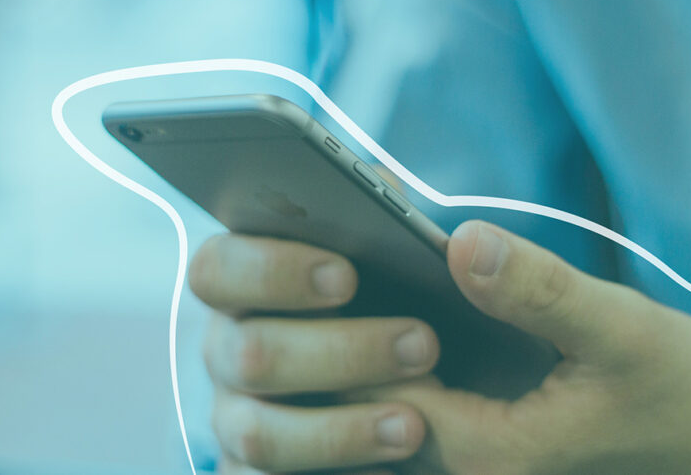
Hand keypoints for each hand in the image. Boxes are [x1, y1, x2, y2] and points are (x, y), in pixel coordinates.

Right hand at [190, 234, 438, 472]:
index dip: (271, 271)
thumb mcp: (408, 258)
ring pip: (259, 436)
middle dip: (338, 353)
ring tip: (414, 426)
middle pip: (246, 354)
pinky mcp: (255, 474)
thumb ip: (427, 239)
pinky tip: (391, 472)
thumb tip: (473, 246)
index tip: (347, 277)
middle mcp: (229, 351)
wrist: (423, 375)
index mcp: (244, 284)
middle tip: (422, 344)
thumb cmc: (398, 297)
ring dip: (337, 432)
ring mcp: (237, 420)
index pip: (218, 269)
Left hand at [358, 220, 690, 473]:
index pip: (371, 397)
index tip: (338, 259)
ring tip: (363, 277)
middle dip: (346, 337)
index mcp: (487, 454)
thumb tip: (461, 242)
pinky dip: (403, 361)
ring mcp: (479, 463)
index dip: (349, 326)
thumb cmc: (685, 393)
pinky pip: (421, 406)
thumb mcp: (618, 331)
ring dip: (370, 351)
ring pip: (388, 410)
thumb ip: (538, 291)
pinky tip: (408, 310)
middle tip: (335, 261)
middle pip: (366, 408)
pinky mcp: (491, 445)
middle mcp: (469, 470)